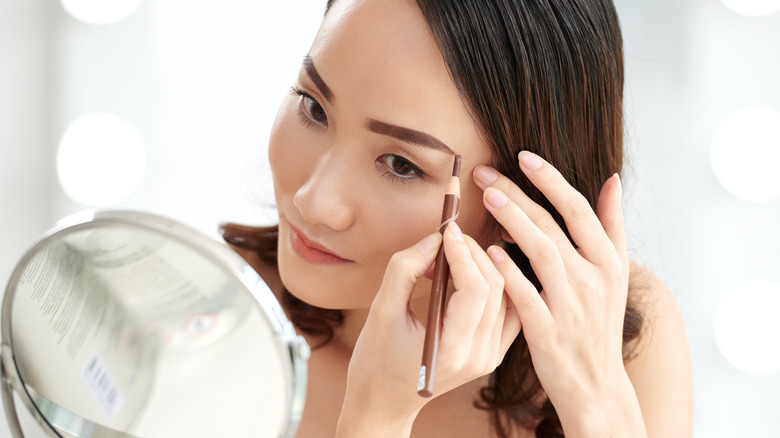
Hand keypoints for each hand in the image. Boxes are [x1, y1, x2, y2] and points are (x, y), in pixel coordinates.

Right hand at [336, 224, 520, 436]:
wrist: (384, 403)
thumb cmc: (375, 360)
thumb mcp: (380, 311)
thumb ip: (404, 271)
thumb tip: (433, 239)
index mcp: (451, 350)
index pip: (475, 290)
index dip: (464, 254)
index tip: (447, 230)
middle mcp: (478, 357)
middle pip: (495, 289)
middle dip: (475, 254)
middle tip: (451, 236)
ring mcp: (489, 358)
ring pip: (506, 297)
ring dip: (486, 266)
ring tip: (457, 253)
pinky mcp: (492, 354)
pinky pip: (509, 312)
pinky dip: (498, 286)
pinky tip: (477, 271)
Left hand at [473, 151, 645, 434]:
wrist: (596, 384)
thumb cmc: (598, 323)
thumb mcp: (616, 274)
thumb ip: (611, 226)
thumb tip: (613, 179)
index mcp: (610, 261)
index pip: (579, 208)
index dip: (550, 180)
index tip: (523, 156)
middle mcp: (594, 279)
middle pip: (553, 224)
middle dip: (517, 194)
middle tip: (486, 174)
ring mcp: (572, 306)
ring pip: (540, 251)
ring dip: (512, 221)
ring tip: (487, 198)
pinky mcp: (549, 331)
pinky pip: (525, 294)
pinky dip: (507, 270)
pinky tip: (487, 250)